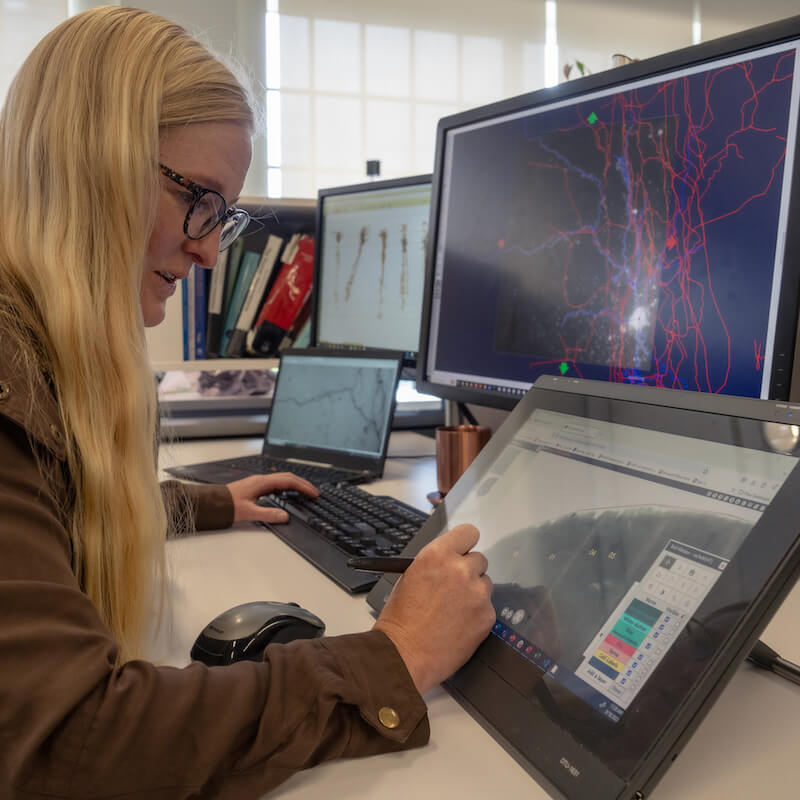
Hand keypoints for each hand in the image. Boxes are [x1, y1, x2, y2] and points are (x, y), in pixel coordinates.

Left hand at [226, 473, 318, 524]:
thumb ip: (268, 514)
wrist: (212, 503)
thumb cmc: (226, 505)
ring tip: (304, 492)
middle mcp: (261, 480)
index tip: (314, 493)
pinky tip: (286, 495)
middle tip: (314, 492)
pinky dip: (286, 488)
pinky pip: (275, 484)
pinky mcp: (255, 487)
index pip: (289, 481)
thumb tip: (285, 516)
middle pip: (287, 478)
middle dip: (303, 484)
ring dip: (295, 485)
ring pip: (282, 480)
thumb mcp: (249, 512)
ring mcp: (258, 483)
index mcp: (262, 482)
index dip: (303, 487)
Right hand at [373, 524, 494, 695]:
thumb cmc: (400, 618)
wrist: (404, 655)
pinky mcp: (487, 616)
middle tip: (454, 588)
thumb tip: (449, 563)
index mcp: (438, 555)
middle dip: (468, 571)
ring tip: (454, 611)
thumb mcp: (410, 577)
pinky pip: (487, 608)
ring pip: (485, 584)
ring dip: (474, 593)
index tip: (462, 552)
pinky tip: (459, 626)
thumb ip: (435, 564)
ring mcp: (477, 593)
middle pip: (479, 560)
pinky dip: (477, 615)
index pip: (468, 533)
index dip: (465, 544)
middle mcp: (461, 569)